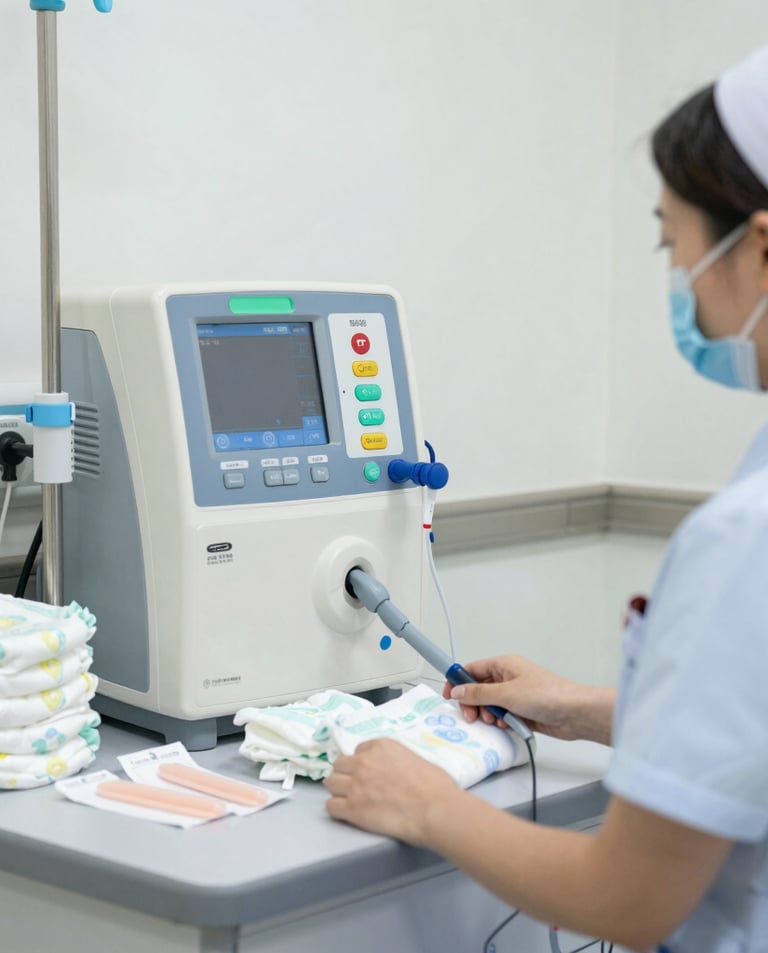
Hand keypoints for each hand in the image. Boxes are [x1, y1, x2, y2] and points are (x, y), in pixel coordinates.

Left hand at [324, 738, 463, 845]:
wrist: (435, 809)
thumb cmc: (435, 786)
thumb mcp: (414, 758)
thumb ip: (396, 761)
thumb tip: (394, 772)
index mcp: (380, 746)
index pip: (358, 751)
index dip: (363, 763)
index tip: (370, 773)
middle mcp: (364, 762)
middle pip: (339, 765)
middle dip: (347, 774)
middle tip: (358, 787)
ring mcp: (355, 785)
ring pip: (330, 783)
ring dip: (339, 790)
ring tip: (351, 800)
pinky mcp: (352, 809)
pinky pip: (331, 806)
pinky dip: (338, 810)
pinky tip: (348, 814)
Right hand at [444, 654, 600, 741]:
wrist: (575, 713)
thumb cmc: (546, 695)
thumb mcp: (506, 693)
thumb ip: (479, 693)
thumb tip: (457, 691)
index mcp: (504, 665)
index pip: (472, 669)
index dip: (458, 681)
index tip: (449, 697)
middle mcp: (508, 678)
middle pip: (479, 689)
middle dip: (473, 703)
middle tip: (472, 717)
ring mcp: (516, 695)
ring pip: (490, 705)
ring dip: (488, 714)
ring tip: (496, 721)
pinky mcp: (523, 711)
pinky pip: (502, 715)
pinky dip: (501, 721)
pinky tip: (506, 725)